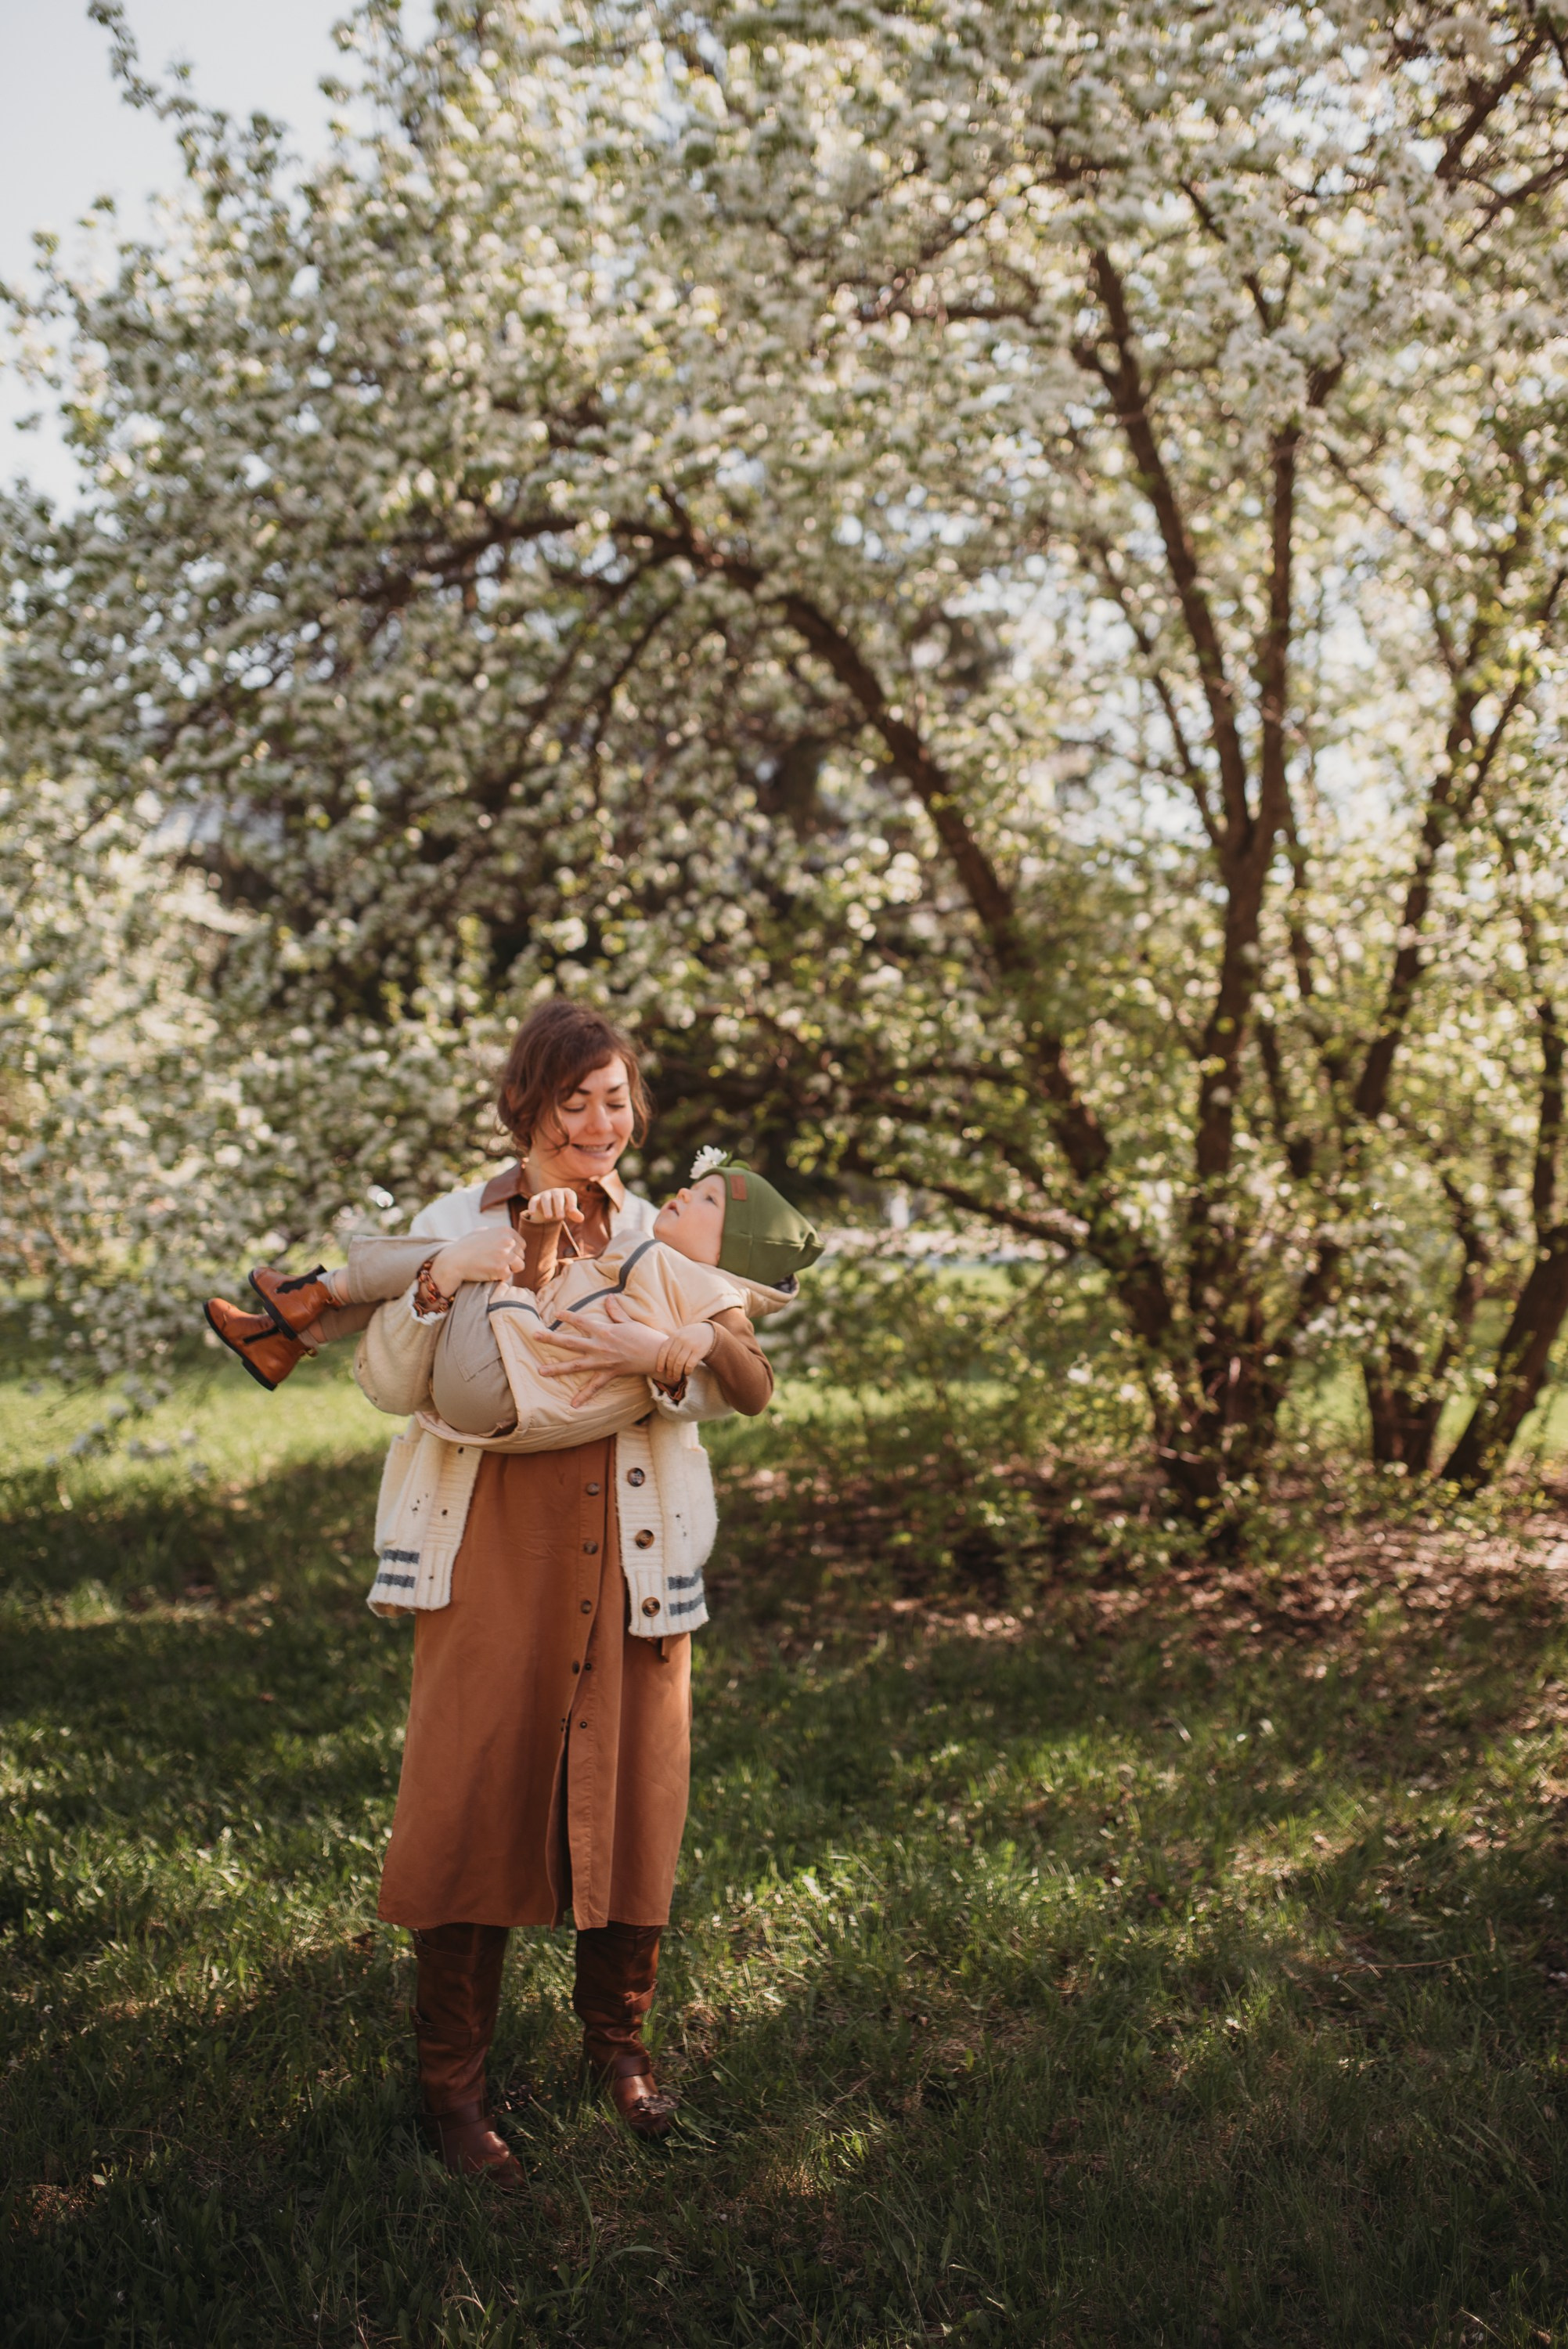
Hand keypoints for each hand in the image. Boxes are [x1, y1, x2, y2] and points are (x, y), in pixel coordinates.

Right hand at [428, 1223, 521, 1297]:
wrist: (453, 1261)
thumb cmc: (465, 1247)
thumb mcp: (481, 1232)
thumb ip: (495, 1233)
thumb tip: (506, 1235)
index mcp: (506, 1231)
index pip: (521, 1245)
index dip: (512, 1252)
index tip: (498, 1255)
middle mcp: (508, 1241)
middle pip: (521, 1256)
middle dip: (511, 1261)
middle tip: (493, 1262)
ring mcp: (506, 1255)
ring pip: (519, 1266)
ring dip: (508, 1269)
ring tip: (492, 1267)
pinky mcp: (501, 1269)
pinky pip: (508, 1276)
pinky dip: (500, 1277)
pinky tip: (487, 1272)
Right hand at [523, 1187, 584, 1227]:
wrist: (550, 1208)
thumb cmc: (563, 1208)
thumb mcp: (569, 1211)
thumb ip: (575, 1214)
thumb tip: (581, 1219)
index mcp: (566, 1193)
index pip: (570, 1195)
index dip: (572, 1202)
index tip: (572, 1211)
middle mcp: (556, 1192)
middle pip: (558, 1197)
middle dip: (559, 1206)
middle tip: (560, 1217)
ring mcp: (545, 1194)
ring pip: (546, 1199)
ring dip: (547, 1207)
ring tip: (549, 1217)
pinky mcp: (536, 1198)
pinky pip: (533, 1200)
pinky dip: (532, 1206)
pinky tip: (532, 1213)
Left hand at [536, 1294, 665, 1404]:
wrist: (657, 1354)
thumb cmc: (644, 1336)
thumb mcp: (629, 1321)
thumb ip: (616, 1311)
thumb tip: (608, 1298)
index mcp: (604, 1330)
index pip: (581, 1321)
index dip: (568, 1317)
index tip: (556, 1313)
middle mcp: (600, 1345)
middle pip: (570, 1342)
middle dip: (551, 1339)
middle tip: (534, 1335)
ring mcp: (603, 1361)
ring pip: (576, 1365)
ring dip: (557, 1368)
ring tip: (540, 1371)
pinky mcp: (610, 1373)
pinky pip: (595, 1386)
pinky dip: (585, 1395)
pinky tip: (573, 1405)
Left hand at [654, 1320, 715, 1387]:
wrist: (708, 1332)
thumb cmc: (690, 1337)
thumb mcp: (680, 1335)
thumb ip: (671, 1343)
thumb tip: (659, 1360)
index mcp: (674, 1336)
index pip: (664, 1350)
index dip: (660, 1362)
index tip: (659, 1370)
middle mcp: (681, 1339)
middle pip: (671, 1358)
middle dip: (669, 1369)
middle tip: (669, 1376)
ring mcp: (690, 1345)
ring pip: (679, 1363)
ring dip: (677, 1372)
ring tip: (676, 1378)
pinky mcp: (699, 1351)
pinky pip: (690, 1364)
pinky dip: (687, 1371)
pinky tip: (687, 1373)